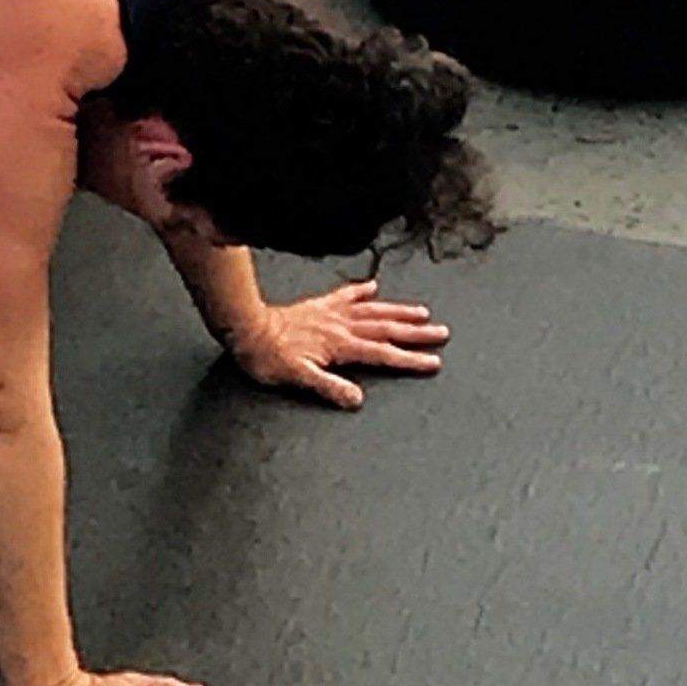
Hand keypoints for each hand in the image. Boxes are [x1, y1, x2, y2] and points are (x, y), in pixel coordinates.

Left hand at [230, 281, 448, 407]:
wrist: (245, 328)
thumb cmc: (268, 357)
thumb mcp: (297, 378)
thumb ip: (328, 387)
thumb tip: (357, 398)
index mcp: (341, 345)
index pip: (383, 354)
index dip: (410, 359)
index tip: (433, 361)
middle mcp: (341, 326)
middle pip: (386, 329)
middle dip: (415, 332)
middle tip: (441, 333)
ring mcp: (331, 313)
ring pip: (373, 310)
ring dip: (398, 312)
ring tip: (421, 312)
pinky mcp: (318, 306)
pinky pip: (345, 295)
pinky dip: (361, 290)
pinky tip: (372, 287)